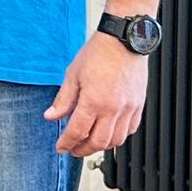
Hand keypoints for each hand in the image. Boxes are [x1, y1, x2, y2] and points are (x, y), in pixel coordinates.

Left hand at [46, 33, 149, 155]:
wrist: (124, 40)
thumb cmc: (98, 54)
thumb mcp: (72, 75)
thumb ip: (63, 100)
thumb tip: (51, 117)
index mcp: (94, 101)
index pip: (77, 132)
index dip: (67, 143)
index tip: (61, 147)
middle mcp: (114, 108)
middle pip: (98, 142)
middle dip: (83, 150)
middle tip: (73, 150)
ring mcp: (129, 108)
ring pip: (117, 140)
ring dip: (101, 146)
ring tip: (89, 143)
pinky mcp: (139, 104)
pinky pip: (131, 129)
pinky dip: (118, 136)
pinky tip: (108, 132)